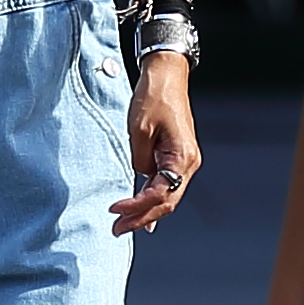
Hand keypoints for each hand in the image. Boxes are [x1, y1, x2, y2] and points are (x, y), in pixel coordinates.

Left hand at [113, 53, 199, 234]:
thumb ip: (139, 159)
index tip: (115, 210)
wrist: (166, 75)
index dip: (137, 206)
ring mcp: (184, 160)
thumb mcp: (139, 129)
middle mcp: (188, 162)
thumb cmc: (154, 97)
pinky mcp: (176, 156)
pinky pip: (165, 185)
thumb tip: (140, 175)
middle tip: (117, 229)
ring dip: (146, 211)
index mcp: (182, 157)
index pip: (160, 194)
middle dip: (141, 218)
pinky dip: (152, 199)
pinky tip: (143, 213)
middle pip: (166, 202)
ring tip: (124, 224)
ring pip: (167, 196)